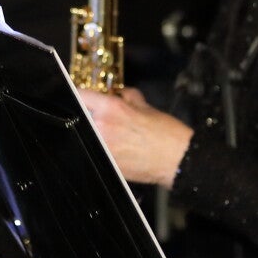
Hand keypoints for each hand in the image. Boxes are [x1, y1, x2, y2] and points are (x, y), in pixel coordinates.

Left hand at [76, 87, 192, 188]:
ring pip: (88, 135)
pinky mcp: (105, 163)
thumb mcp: (146, 106)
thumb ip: (127, 97)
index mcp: (111, 108)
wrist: (176, 160)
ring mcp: (101, 147)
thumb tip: (118, 93)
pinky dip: (103, 148)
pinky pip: (96, 151)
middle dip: (90, 116)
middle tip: (104, 119)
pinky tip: (119, 149)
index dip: (81, 95)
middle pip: (82, 116)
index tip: (82, 97)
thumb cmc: (165, 133)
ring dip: (96, 133)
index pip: (80, 95)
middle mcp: (101, 127)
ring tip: (115, 136)